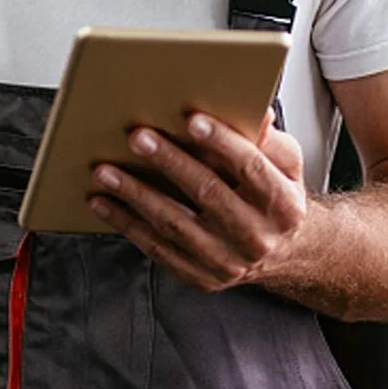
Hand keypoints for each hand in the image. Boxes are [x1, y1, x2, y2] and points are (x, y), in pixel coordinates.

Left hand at [88, 110, 307, 292]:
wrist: (281, 253)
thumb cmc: (274, 195)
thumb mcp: (284, 164)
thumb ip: (268, 138)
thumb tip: (256, 111)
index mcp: (283, 204)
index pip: (251, 167)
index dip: (222, 142)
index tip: (192, 119)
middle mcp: (258, 237)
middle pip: (208, 193)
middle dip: (169, 162)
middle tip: (137, 137)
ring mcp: (228, 262)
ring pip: (175, 224)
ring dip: (135, 195)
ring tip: (105, 171)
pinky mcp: (201, 277)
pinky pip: (158, 249)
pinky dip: (127, 224)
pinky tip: (103, 203)